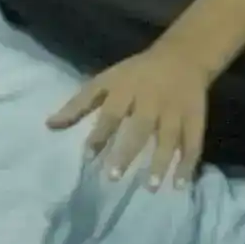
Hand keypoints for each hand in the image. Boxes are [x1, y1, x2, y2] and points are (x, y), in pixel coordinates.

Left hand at [55, 41, 217, 187]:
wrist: (184, 56)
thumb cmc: (137, 73)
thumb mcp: (106, 81)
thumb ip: (79, 104)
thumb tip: (49, 125)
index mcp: (127, 88)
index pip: (111, 112)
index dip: (100, 134)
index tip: (89, 156)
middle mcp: (151, 99)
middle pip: (140, 126)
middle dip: (127, 151)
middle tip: (113, 177)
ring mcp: (175, 109)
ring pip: (169, 137)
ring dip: (161, 162)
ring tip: (151, 187)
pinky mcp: (195, 118)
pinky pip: (193, 142)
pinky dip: (188, 164)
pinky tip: (180, 185)